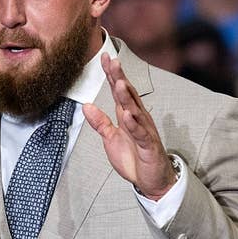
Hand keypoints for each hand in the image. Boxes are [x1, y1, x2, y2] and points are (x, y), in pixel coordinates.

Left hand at [82, 53, 175, 200]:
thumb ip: (100, 123)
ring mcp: (144, 131)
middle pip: (127, 95)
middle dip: (119, 78)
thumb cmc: (133, 157)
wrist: (151, 181)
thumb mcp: (110, 139)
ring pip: (135, 110)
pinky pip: (140, 133)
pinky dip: (134, 124)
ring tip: (118, 82)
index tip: (105, 57)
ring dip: (127, 97)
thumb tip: (86, 105)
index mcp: (127, 115)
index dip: (111, 75)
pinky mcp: (148, 146)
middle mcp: (137, 119)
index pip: (118, 91)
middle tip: (113, 60)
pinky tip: (127, 114)